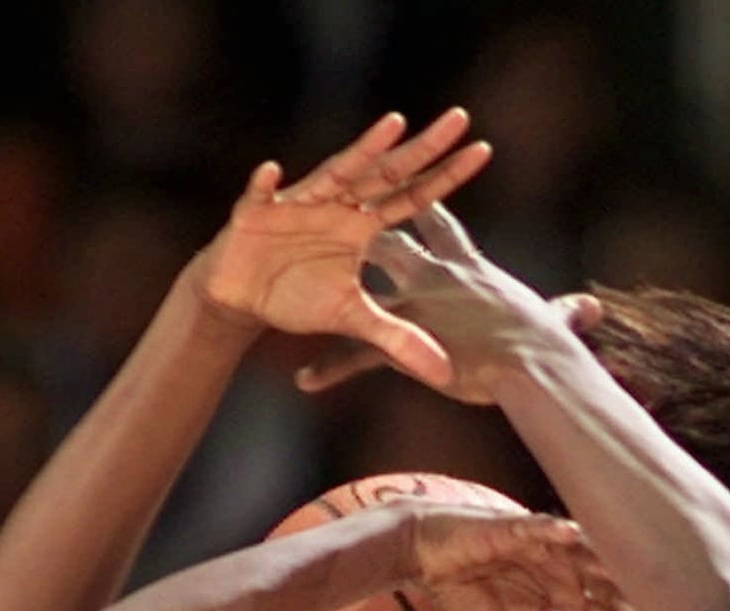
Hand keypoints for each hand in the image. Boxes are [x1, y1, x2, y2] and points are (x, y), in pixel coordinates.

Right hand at [193, 109, 491, 388]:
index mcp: (362, 224)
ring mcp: (298, 204)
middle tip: (461, 118)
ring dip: (363, 152)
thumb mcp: (355, 320)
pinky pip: (260, 198)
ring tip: (393, 125)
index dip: (445, 177)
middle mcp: (338, 204)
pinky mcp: (255, 215)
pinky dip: (263, 188)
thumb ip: (399, 338)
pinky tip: (270, 173)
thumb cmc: (300, 295)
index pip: (413, 197)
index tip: (483, 150)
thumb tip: (446, 374)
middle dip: (422, 148)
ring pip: (336, 173)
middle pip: (387, 172)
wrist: (246, 295)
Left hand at [296, 202, 601, 402]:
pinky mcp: (404, 340)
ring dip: (322, 293)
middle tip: (327, 217)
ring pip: (356, 291)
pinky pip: (357, 354)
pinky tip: (304, 381)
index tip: (407, 187)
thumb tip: (592, 309)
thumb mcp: (557, 324)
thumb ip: (567, 314)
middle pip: (386, 241)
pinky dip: (331, 370)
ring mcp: (415, 305)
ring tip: (289, 296)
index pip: (441, 227)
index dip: (424, 205)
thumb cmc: (547, 348)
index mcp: (469, 269)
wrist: (532, 363)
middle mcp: (436, 277)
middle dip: (356, 228)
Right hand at [409, 507, 637, 610]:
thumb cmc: (470, 595)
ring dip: (608, 561)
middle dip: (639, 594)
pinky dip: (551, 530)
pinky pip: (535, 528)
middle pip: (610, 582)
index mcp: (566, 596)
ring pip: (583, 553)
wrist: (427, 558)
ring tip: (638, 569)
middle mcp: (563, 569)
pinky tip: (571, 534)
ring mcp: (542, 546)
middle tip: (677, 607)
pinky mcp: (512, 529)